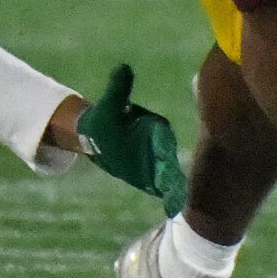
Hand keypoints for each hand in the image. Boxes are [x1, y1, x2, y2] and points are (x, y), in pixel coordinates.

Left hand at [76, 63, 186, 215]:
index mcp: (153, 128)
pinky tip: (173, 209)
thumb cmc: (104, 119)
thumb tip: (123, 68)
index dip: (165, 148)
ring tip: (177, 204)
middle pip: (169, 161)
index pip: (162, 138)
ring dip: (174, 190)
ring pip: (169, 177)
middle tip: (178, 190)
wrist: (97, 136)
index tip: (168, 159)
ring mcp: (157, 163)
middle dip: (173, 174)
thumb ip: (118, 89)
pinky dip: (169, 197)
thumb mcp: (108, 105)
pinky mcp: (151, 176)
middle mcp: (160, 146)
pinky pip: (163, 187)